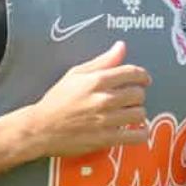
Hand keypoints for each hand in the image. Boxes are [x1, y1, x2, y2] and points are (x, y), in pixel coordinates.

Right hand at [26, 41, 151, 156]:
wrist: (41, 128)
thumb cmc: (57, 100)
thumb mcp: (76, 74)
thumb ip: (102, 61)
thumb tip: (121, 46)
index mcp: (96, 81)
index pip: (132, 73)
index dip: (143, 76)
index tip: (144, 80)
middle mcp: (104, 99)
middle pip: (139, 94)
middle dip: (137, 95)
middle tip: (130, 99)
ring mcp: (106, 120)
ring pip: (140, 113)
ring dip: (138, 113)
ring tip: (129, 114)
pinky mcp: (106, 139)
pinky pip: (137, 136)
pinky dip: (141, 133)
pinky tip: (136, 130)